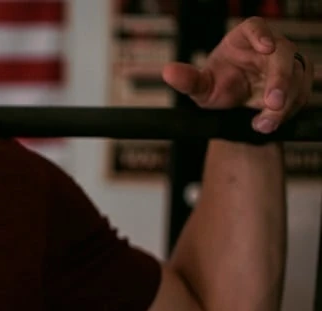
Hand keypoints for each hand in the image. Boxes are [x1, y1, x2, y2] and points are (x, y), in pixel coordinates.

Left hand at [161, 17, 312, 133]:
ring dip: (285, 104)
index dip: (263, 35)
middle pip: (283, 56)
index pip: (256, 28)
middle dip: (281, 80)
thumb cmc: (219, 85)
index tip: (267, 47)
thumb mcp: (202, 87)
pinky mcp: (299, 81)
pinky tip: (266, 123)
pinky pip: (301, 95)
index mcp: (245, 37)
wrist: (235, 105)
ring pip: (297, 78)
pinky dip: (287, 112)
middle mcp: (271, 46)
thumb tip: (168, 72)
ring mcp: (288, 63)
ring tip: (263, 124)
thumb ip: (188, 80)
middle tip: (273, 103)